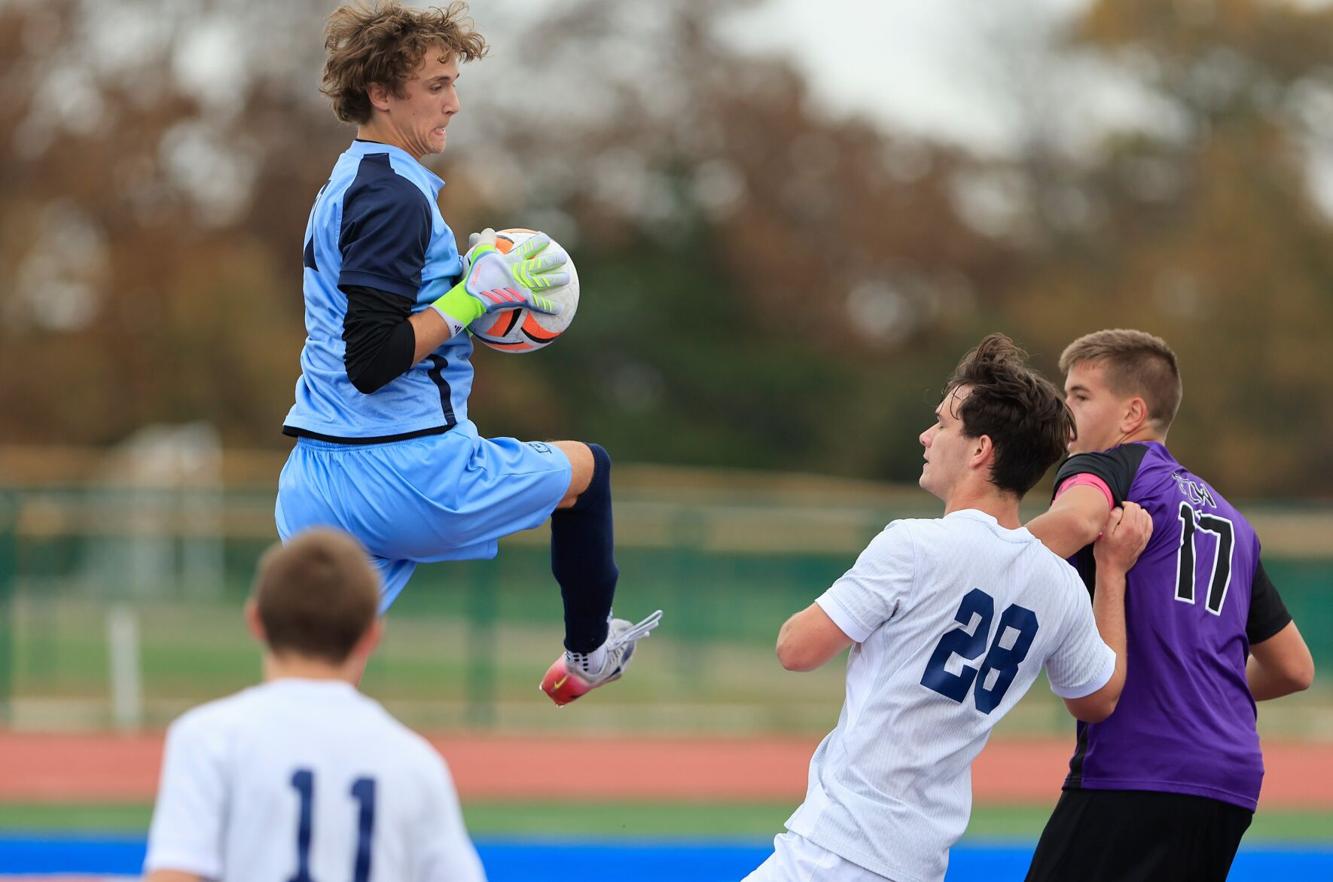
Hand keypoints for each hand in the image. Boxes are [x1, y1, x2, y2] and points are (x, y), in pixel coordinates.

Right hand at [431, 230, 567, 334]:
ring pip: (544, 281)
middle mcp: (522, 271)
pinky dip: (549, 307)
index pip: (529, 247)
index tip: (546, 239)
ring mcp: (524, 286)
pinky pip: (539, 304)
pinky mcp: (523, 300)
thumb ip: (485, 240)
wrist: (476, 294)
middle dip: (553, 260)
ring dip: (557, 280)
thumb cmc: (477, 274)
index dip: (538, 242)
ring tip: (567, 278)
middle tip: (563, 258)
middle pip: (542, 264)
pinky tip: (560, 309)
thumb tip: (488, 230)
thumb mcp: (479, 253)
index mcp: (513, 259)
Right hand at [1093, 502, 1152, 573]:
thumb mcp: (1103, 533)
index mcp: (1128, 526)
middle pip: (1139, 511)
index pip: (1132, 507)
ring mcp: (1143, 536)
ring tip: (1130, 515)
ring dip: (1138, 513)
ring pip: (1146, 517)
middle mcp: (1138, 530)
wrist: (1113, 568)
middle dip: (1131, 507)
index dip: (1124, 504)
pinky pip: (1150, 526)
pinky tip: (1141, 519)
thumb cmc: (1105, 552)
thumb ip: (1112, 518)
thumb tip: (1119, 509)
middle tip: (1122, 510)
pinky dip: (1146, 520)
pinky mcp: (1144, 542)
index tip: (1118, 507)